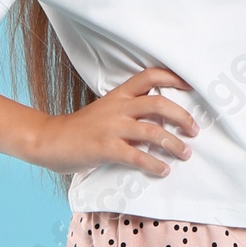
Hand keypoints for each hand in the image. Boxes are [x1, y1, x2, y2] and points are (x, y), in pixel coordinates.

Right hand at [31, 66, 197, 177]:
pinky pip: (137, 156)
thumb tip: (160, 119)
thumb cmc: (81, 128)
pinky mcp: (105, 148)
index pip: (149, 76)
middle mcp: (118, 108)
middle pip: (159, 103)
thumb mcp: (106, 110)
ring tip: (185, 153)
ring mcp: (111, 128)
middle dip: (182, 117)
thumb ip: (129, 110)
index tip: (191, 86)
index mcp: (118, 95)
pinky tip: (163, 170)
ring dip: (174, 144)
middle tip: (195, 130)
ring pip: (152, 131)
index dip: (173, 78)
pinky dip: (154, 164)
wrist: (50, 140)